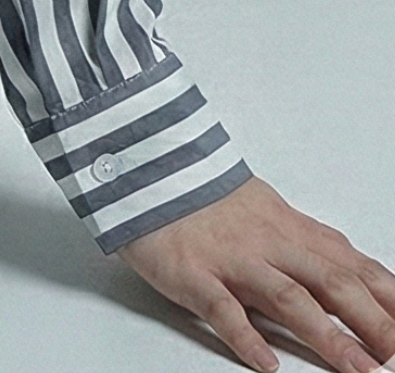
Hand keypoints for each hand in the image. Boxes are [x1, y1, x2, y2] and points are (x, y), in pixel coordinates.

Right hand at [118, 175, 394, 372]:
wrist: (141, 160)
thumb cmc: (203, 193)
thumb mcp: (267, 209)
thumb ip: (308, 241)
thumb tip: (355, 266)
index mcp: (288, 228)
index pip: (352, 266)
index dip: (388, 299)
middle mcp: (267, 243)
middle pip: (332, 284)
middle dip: (374, 324)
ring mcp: (231, 259)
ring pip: (288, 298)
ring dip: (329, 338)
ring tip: (360, 372)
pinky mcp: (192, 272)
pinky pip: (222, 307)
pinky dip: (246, 337)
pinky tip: (266, 363)